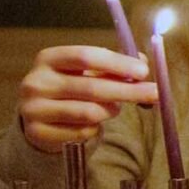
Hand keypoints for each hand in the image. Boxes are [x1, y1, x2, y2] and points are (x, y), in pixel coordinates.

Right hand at [17, 45, 157, 153]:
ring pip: (90, 112)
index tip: (144, 71)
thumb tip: (143, 63)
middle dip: (129, 91)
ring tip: (113, 108)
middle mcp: (36, 82)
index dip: (118, 63)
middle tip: (155, 93)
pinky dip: (95, 128)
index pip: (86, 55)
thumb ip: (114, 66)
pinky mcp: (37, 133)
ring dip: (110, 111)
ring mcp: (33, 109)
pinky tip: (91, 123)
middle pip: (91, 87)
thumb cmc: (72, 89)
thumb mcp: (87, 72)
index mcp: (48, 58)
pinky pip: (82, 132)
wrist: (40, 118)